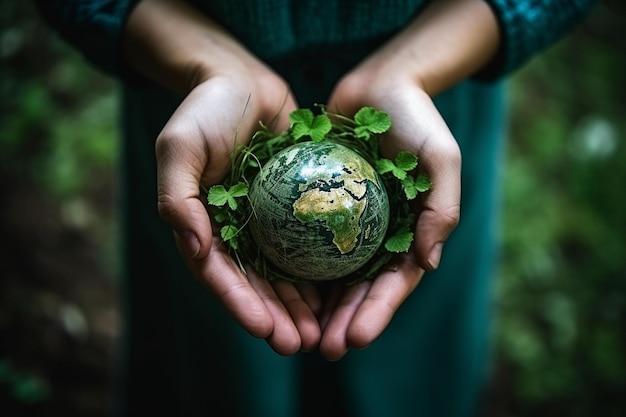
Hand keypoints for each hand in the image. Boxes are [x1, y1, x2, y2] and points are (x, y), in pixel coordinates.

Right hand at [124, 0, 321, 354]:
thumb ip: (178, 196)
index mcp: (202, 226)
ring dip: (301, 306)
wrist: (242, 79)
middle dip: (275, 318)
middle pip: (255, 285)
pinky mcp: (293, 208)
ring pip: (284, 273)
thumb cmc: (206, 109)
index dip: (240, 304)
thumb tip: (195, 249)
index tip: (264, 328)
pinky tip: (342, 290)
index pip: (220, 275)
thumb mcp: (180, 145)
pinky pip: (309, 243)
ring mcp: (265, 222)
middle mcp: (234, 231)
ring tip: (322, 333)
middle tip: (300, 344)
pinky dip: (321, 268)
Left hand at [316, 0, 497, 359]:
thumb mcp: (441, 158)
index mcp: (412, 232)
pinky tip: (277, 288)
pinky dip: (296, 266)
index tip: (355, 337)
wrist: (381, 85)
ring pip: (332, 275)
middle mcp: (379, 234)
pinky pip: (307, 240)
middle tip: (324, 348)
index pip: (395, 283)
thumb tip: (428, 264)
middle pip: (362, 289)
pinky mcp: (321, 206)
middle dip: (346, 322)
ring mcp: (349, 223)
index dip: (377, 313)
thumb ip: (442, 208)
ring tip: (299, 332)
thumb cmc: (417, 119)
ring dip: (318, 307)